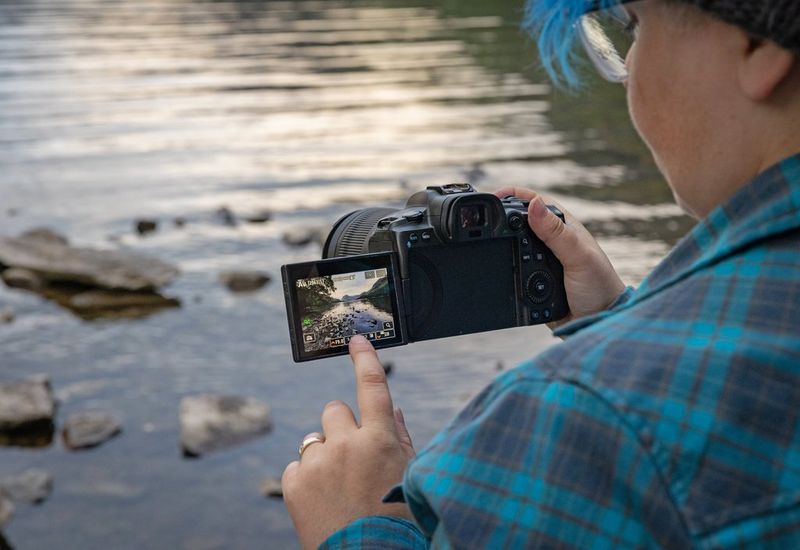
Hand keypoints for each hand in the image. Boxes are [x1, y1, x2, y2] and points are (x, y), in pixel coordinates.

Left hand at [282, 335, 415, 548]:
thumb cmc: (397, 521)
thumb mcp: (409, 478)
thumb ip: (400, 439)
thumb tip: (393, 410)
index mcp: (379, 440)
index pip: (372, 386)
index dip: (364, 359)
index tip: (355, 340)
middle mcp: (346, 444)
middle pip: (333, 410)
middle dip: (341, 428)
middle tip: (351, 459)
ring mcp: (317, 463)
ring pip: (314, 440)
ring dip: (324, 457)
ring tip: (338, 490)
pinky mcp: (293, 483)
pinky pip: (296, 467)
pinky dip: (307, 480)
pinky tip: (322, 501)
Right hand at [495, 187, 625, 327]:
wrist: (598, 323)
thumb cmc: (599, 287)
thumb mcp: (578, 257)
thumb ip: (557, 233)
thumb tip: (533, 204)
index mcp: (563, 228)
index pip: (534, 202)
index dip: (512, 195)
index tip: (493, 197)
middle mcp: (551, 242)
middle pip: (518, 222)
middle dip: (500, 218)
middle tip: (481, 220)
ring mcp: (540, 262)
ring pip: (512, 245)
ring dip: (499, 243)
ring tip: (483, 241)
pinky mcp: (532, 282)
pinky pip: (511, 270)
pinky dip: (501, 266)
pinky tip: (494, 266)